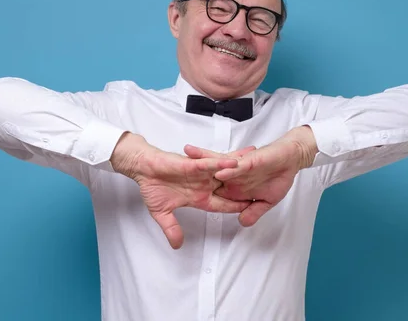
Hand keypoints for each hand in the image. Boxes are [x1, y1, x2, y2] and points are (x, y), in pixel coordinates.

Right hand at [110, 132, 254, 248]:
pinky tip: (233, 162)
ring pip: (224, 172)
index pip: (223, 204)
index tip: (252, 210)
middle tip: (265, 182)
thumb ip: (171, 228)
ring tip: (257, 163)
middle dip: (246, 185)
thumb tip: (177, 245)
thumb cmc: (152, 187)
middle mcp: (204, 184)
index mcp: (199, 197)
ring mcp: (200, 173)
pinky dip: (221, 163)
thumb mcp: (162, 213)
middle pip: (230, 186)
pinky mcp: (193, 163)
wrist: (143, 168)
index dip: (237, 207)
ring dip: (239, 169)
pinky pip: (210, 163)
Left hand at [185, 126, 317, 226]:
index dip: (195, 189)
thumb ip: (253, 211)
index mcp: (234, 185)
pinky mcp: (250, 161)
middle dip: (190, 168)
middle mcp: (233, 175)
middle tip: (170, 164)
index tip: (178, 190)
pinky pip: (236, 165)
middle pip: (207, 172)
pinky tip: (219, 169)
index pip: (211, 188)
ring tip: (186, 155)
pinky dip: (228, 166)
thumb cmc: (280, 177)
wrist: (292, 159)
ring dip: (203, 160)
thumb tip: (242, 221)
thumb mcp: (266, 200)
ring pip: (217, 163)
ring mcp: (240, 167)